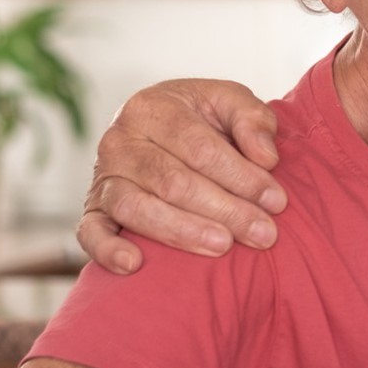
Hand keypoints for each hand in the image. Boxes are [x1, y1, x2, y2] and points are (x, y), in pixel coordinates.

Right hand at [78, 78, 287, 272]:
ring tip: (224, 246)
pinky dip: (108, 250)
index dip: (240, 176)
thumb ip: (253, 120)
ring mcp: (103, 177)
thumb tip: (266, 158)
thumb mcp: (231, 103)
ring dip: (183, 232)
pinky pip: (90, 233)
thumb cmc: (204, 119)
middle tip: (263, 234)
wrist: (160, 130)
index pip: (199, 147)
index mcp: (152, 107)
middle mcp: (119, 141)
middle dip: (225, 210)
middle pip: (173, 182)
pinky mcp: (93, 210)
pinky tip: (135, 264)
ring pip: (137, 209)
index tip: (276, 201)